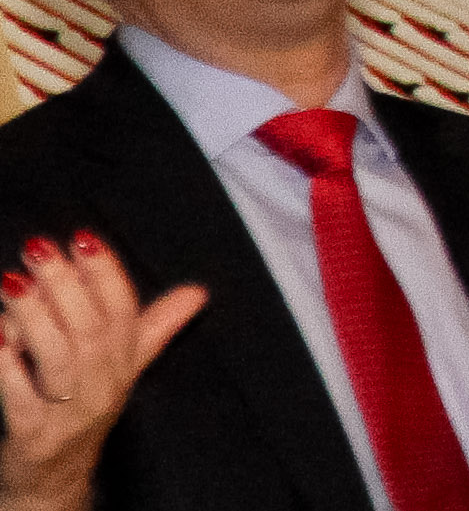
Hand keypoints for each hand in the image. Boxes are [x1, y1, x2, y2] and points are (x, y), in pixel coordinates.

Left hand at [0, 232, 206, 510]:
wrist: (52, 481)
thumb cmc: (83, 413)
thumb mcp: (124, 369)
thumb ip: (155, 327)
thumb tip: (198, 293)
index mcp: (125, 363)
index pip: (124, 311)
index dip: (106, 274)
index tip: (83, 238)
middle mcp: (104, 387)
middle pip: (91, 330)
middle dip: (66, 285)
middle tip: (38, 248)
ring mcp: (70, 415)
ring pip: (58, 358)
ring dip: (34, 316)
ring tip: (10, 281)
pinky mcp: (34, 438)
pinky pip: (21, 397)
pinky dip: (7, 366)